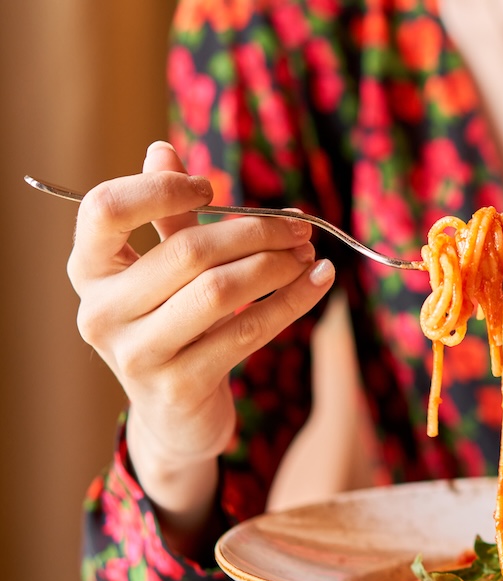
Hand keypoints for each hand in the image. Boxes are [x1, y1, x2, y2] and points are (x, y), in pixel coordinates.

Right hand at [67, 141, 335, 551]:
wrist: (175, 418)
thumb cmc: (172, 329)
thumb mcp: (162, 273)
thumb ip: (162, 218)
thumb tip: (162, 148)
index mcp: (89, 272)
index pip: (105, 208)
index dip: (162, 188)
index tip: (212, 188)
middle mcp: (101, 311)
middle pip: (188, 249)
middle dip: (255, 231)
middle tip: (299, 227)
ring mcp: (138, 353)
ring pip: (222, 290)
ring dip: (278, 265)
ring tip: (309, 255)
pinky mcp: (181, 384)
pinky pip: (250, 331)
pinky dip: (294, 301)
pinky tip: (320, 281)